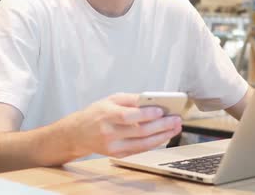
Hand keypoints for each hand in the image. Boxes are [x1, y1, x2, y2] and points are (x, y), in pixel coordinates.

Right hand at [62, 93, 181, 158]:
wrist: (78, 133)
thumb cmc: (96, 113)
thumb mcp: (110, 100)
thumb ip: (131, 100)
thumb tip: (152, 100)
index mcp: (106, 115)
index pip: (128, 116)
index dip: (146, 114)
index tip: (161, 110)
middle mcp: (109, 132)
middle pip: (139, 131)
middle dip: (161, 125)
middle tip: (176, 120)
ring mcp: (113, 146)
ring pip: (142, 144)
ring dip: (162, 136)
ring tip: (175, 128)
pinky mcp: (117, 155)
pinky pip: (139, 150)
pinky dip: (154, 143)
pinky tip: (164, 136)